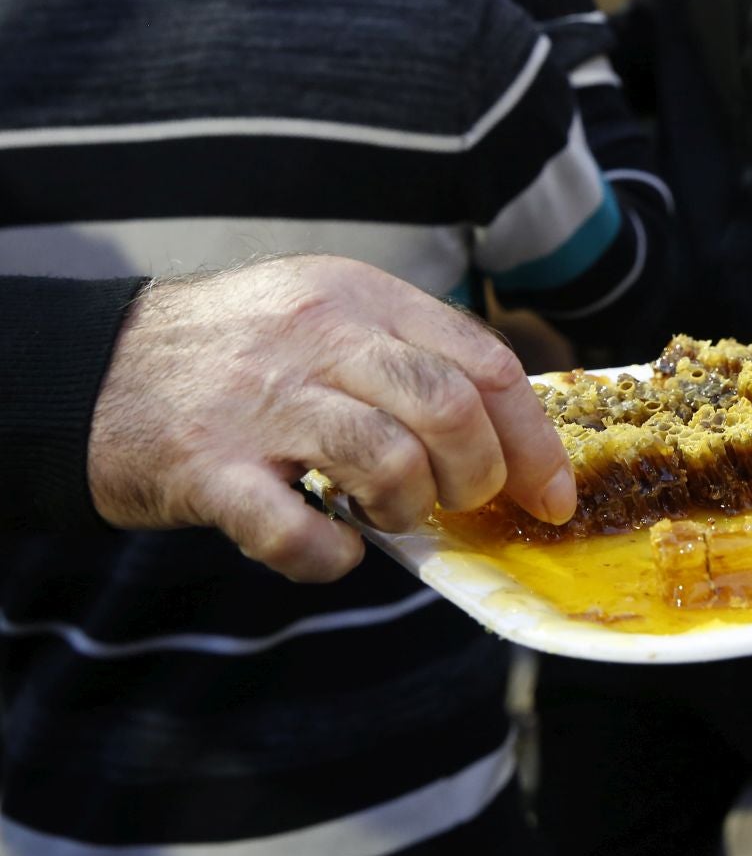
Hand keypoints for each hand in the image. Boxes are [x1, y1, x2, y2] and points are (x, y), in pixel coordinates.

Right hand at [86, 256, 573, 583]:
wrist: (95, 368)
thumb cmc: (241, 354)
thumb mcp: (330, 315)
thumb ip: (411, 357)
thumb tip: (510, 436)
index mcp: (363, 297)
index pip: (485, 363)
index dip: (534, 439)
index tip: (552, 494)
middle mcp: (317, 337)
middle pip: (449, 409)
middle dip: (478, 476)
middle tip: (457, 503)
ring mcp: (260, 401)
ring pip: (388, 460)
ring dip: (409, 509)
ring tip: (388, 515)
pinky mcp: (206, 466)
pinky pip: (295, 528)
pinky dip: (330, 557)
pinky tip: (332, 550)